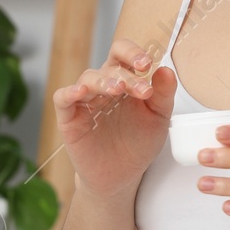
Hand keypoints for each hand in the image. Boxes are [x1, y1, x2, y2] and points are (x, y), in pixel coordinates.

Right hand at [53, 38, 175, 199]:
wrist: (122, 175)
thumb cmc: (139, 143)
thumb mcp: (158, 118)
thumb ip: (163, 94)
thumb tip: (167, 69)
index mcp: (125, 79)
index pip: (124, 54)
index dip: (133, 53)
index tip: (147, 64)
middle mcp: (103, 85)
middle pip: (109, 67)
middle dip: (125, 75)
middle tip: (140, 89)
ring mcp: (85, 100)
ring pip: (88, 78)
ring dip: (102, 81)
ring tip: (117, 89)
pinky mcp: (69, 117)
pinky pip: (63, 98)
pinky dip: (69, 92)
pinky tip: (79, 92)